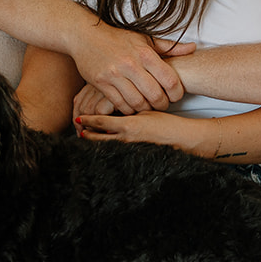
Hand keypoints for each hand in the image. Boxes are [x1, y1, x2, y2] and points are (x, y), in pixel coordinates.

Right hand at [71, 25, 193, 114]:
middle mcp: (131, 64)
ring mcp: (115, 75)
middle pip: (155, 96)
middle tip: (162, 104)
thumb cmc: (117, 38)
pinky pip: (120, 104)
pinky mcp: (101, 83)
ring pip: (138, 103)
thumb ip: (169, 47)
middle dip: (162, 105)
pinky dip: (128, 109)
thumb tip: (192, 48)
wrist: (85, 35)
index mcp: (145, 53)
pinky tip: (131, 105)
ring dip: (145, 109)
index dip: (177, 93)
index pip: (170, 80)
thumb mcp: (145, 39)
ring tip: (147, 106)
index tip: (175, 96)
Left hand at [74, 110, 201, 152]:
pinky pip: (117, 150)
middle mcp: (126, 138)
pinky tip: (104, 145)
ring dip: (95, 141)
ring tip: (85, 137)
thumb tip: (116, 106)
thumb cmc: (168, 122)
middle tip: (77, 131)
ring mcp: (130, 149)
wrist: (183, 138)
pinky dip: (108, 147)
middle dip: (87, 134)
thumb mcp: (147, 112)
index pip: (102, 122)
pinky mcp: (135, 155)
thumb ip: (131, 111)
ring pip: (106, 146)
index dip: (88, 120)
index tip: (79, 118)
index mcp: (128, 125)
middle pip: (99, 138)